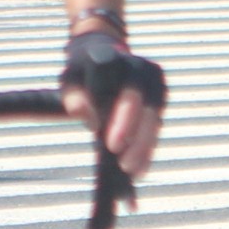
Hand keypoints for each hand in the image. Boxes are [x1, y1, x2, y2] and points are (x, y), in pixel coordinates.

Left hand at [59, 27, 164, 178]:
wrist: (100, 56)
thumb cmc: (81, 72)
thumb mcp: (70, 80)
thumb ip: (73, 95)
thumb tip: (81, 113)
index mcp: (119, 60)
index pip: (128, 89)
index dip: (124, 117)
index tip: (109, 141)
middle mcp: (143, 69)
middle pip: (145, 103)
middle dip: (135, 135)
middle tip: (122, 163)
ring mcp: (155, 84)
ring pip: (155, 117)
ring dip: (145, 146)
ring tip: (132, 171)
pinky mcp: (159, 99)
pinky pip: (156, 126)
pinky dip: (147, 148)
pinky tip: (139, 170)